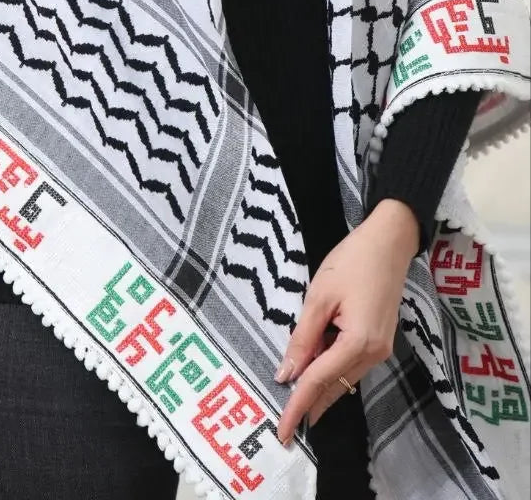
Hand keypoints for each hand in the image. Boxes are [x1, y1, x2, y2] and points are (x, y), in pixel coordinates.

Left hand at [274, 199, 418, 445]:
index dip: (297, 407)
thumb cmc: (352, 261)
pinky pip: (351, 364)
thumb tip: (287, 373)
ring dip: (320, 387)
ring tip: (294, 402)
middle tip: (286, 428)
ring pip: (343, 378)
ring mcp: (381, 349)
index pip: (318, 381)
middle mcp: (374, 353)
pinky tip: (314, 370)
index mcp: (358, 343)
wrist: (389, 241)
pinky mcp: (380, 340)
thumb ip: (303, 337)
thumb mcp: (319, 297)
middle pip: (334, 386)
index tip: (282, 431)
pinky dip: (331, 370)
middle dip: (309, 405)